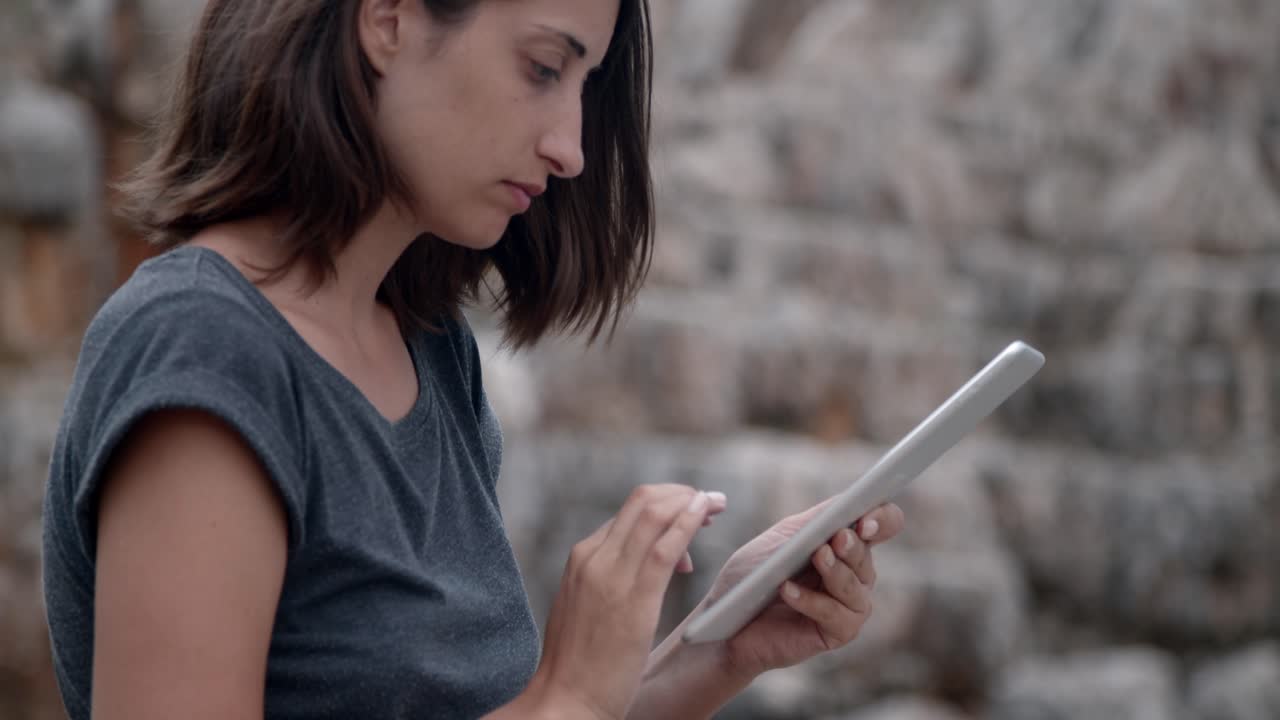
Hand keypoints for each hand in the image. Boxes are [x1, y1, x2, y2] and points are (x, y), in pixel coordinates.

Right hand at [518, 485, 726, 719]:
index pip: (630, 512)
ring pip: (655, 514)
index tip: (691, 514)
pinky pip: (666, 546)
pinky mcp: (634, 598)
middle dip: (682, 493)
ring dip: (692, 502)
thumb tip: (638, 564)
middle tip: (712, 502)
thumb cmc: (579, 663)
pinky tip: (706, 515)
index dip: (666, 505)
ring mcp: (611, 574)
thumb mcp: (586, 606)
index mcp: (583, 557)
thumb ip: (607, 578)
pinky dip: (689, 521)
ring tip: (717, 506)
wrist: (565, 699)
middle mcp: (593, 556)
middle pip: (642, 501)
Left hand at [701, 501, 904, 678]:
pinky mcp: (837, 633)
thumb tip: (846, 504)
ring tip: (817, 557)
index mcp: (846, 543)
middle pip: (867, 556)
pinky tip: (787, 590)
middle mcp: (855, 573)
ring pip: (855, 587)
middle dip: (853, 546)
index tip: (865, 520)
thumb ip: (816, 521)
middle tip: (837, 538)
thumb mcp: (783, 538)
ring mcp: (849, 605)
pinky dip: (811, 601)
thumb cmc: (754, 573)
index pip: (884, 524)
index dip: (883, 519)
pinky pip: (835, 615)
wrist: (726, 617)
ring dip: (835, 571)